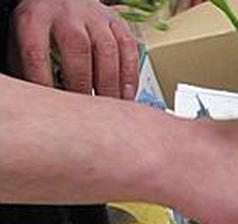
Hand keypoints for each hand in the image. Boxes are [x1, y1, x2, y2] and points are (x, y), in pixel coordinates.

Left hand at [8, 0, 138, 98]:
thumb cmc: (42, 27)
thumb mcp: (22, 40)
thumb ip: (27, 67)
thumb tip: (42, 101)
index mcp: (35, 18)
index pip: (35, 53)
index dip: (42, 83)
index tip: (52, 108)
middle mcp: (66, 13)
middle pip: (77, 49)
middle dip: (82, 85)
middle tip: (85, 111)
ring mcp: (95, 16)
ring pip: (107, 50)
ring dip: (110, 84)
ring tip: (109, 108)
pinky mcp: (117, 21)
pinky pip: (129, 49)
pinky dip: (129, 77)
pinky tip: (126, 96)